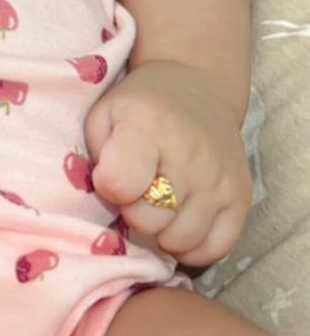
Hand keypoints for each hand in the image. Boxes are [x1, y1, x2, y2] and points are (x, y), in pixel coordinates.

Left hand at [83, 60, 252, 266]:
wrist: (197, 87)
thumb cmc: (140, 108)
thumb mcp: (105, 115)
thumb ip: (95, 157)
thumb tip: (109, 204)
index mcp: (148, 126)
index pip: (119, 184)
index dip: (109, 188)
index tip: (112, 176)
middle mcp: (191, 155)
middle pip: (149, 220)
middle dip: (134, 212)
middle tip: (138, 191)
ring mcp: (220, 179)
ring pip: (181, 241)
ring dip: (163, 232)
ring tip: (160, 205)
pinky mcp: (241, 198)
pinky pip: (215, 248)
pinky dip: (193, 246)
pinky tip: (182, 221)